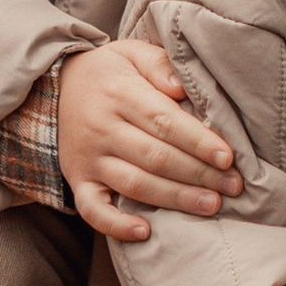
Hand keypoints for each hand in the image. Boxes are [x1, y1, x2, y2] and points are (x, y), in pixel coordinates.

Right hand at [60, 38, 239, 242]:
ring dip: (175, 198)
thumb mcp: (130, 53)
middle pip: (156, 157)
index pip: (164, 121)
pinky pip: (92, 209)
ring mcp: (89, 158)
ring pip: (135, 184)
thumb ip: (158, 63)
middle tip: (233, 187)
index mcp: (119, 94)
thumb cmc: (106, 73)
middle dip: (199, 174)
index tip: (227, 157)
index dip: (198, 142)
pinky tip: (145, 232)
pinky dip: (116, 225)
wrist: (52, 87)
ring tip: (211, 205)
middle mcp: (102, 128)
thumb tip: (182, 87)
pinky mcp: (78, 180)